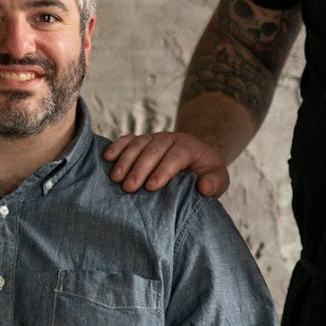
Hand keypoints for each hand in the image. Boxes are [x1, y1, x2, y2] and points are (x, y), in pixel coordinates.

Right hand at [103, 132, 229, 197]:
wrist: (196, 157)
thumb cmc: (205, 173)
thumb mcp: (218, 178)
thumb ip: (215, 183)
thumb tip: (203, 187)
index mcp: (190, 147)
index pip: (176, 156)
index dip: (164, 170)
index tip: (151, 186)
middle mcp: (170, 139)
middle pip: (154, 150)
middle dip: (140, 168)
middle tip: (129, 187)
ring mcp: (154, 138)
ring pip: (138, 144)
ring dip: (125, 160)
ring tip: (115, 177)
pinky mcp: (142, 141)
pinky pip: (127, 140)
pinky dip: (117, 147)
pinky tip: (107, 158)